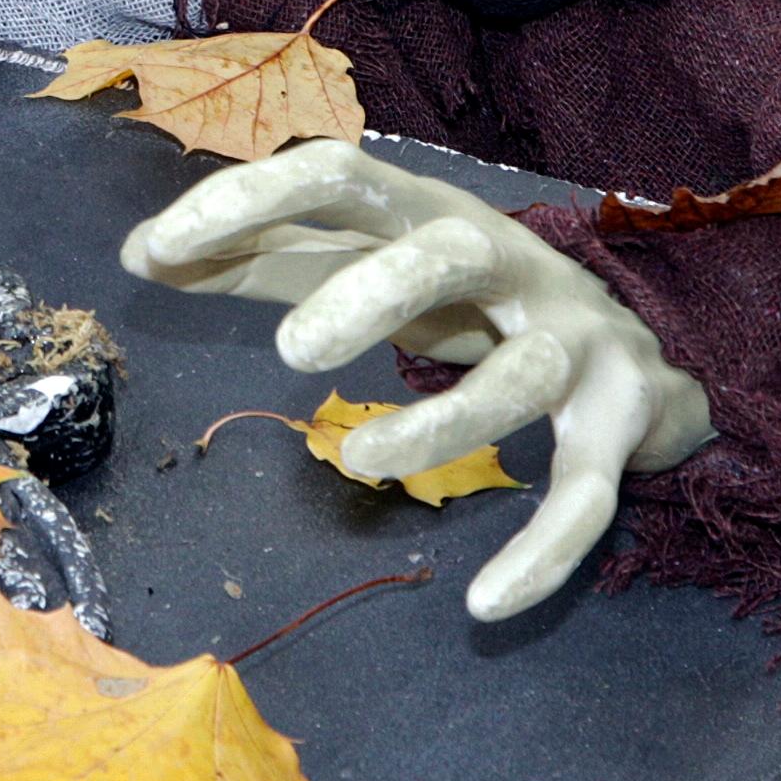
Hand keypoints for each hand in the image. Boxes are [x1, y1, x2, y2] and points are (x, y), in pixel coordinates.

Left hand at [121, 139, 710, 621]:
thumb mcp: (362, 265)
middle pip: (450, 250)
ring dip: (446, 422)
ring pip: (522, 374)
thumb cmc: (468, 300)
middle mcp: (511, 263)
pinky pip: (587, 492)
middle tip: (290, 350)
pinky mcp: (621, 423)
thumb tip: (138, 254)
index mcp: (431, 213)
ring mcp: (575, 341)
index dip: (252, 198)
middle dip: (374, 290)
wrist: (643, 356)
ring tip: (360, 460)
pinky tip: (487, 605)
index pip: (341, 175)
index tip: (163, 243)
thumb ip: (259, 258)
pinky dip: (545, 552)